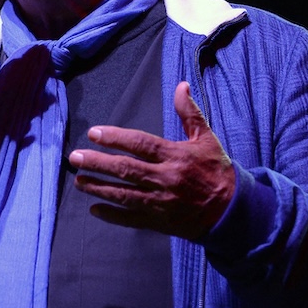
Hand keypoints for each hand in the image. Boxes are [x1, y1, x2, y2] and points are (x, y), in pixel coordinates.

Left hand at [70, 81, 235, 239]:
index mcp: (175, 156)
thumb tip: (181, 85)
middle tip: (75, 158)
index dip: (115, 138)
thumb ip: (190, 113)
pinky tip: (95, 210)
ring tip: (79, 181)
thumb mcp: (206, 138)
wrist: (232, 210)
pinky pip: (132, 219)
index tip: (93, 134)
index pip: (140, 144)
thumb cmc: (216, 170)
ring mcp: (161, 202)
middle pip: (125, 169)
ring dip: (99, 187)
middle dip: (98, 163)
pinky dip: (113, 215)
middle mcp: (165, 178)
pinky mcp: (160, 221)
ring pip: (124, 194)